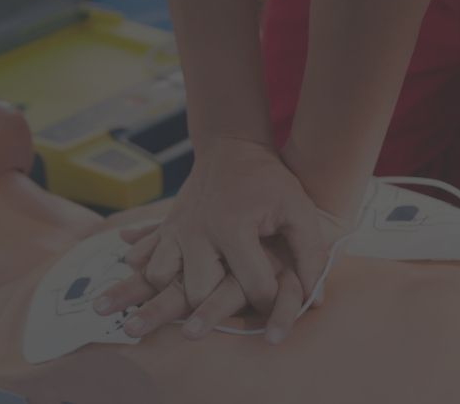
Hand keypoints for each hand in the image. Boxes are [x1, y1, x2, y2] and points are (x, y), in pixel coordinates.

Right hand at [96, 137, 334, 339]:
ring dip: (174, 294)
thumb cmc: (269, 180)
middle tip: (231, 310)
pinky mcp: (167, 225)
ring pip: (162, 278)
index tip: (279, 306)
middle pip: (199, 293)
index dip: (274, 306)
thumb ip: (311, 252)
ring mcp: (178, 228)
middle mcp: (199, 232)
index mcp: (234, 229)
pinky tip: (146, 279)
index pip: (256, 287)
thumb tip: (314, 300)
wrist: (231, 147)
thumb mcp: (299, 208)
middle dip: (215, 311)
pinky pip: (145, 253)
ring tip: (188, 304)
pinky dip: (146, 270)